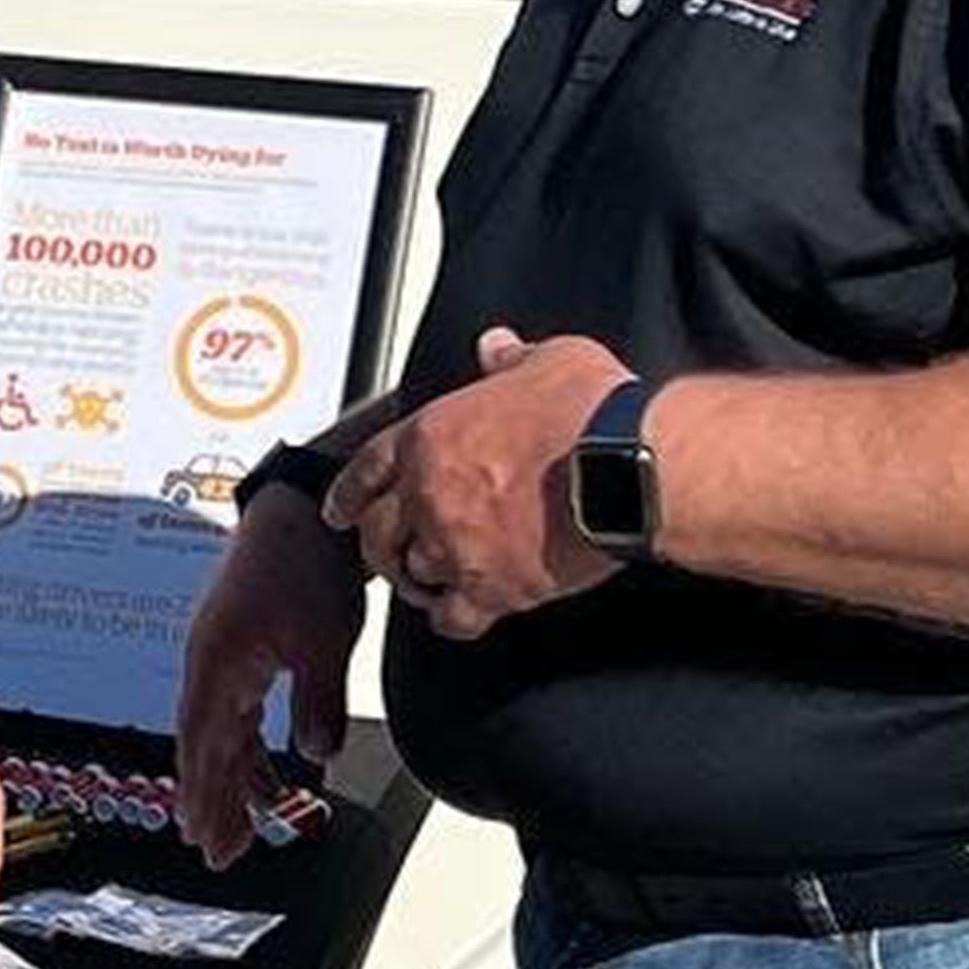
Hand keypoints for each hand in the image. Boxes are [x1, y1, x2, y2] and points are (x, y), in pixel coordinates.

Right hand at [175, 482, 365, 865]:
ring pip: (220, 732)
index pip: (206, 745)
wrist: (304, 511)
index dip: (205, 796)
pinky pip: (235, 712)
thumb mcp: (321, 643)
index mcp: (219, 664)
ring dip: (230, 780)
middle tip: (217, 851)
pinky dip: (247, 749)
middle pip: (203, 745)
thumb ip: (317, 705)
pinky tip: (268, 775)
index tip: (207, 839)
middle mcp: (210, 662)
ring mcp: (222, 654)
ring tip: (241, 827)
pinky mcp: (240, 647)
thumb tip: (316, 755)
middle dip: (210, 801)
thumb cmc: (306, 567)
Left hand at [324, 327, 630, 644]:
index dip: (350, 492)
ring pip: (412, 575)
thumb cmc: (592, 411)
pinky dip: (454, 619)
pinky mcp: (495, 587)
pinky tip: (462, 615)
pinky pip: (455, 617)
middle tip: (387, 555)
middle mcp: (431, 492)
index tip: (341, 510)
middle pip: (380, 532)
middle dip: (380, 545)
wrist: (627, 464)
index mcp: (432, 436)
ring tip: (428, 584)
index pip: (368, 468)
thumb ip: (511, 361)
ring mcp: (457, 543)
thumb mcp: (548, 361)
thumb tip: (497, 349)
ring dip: (418, 580)